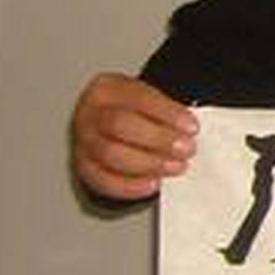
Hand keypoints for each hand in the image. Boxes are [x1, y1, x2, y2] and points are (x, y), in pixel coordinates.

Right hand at [71, 72, 198, 201]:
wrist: (111, 125)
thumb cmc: (134, 112)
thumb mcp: (149, 99)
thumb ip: (166, 113)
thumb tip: (189, 132)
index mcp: (107, 88)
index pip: (138, 97)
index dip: (166, 113)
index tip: (191, 127)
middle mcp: (89, 113)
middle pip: (119, 125)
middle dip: (158, 139)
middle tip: (186, 149)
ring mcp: (83, 142)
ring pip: (110, 155)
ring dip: (149, 163)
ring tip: (175, 166)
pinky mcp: (84, 167)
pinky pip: (103, 180)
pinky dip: (131, 185)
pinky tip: (153, 183)